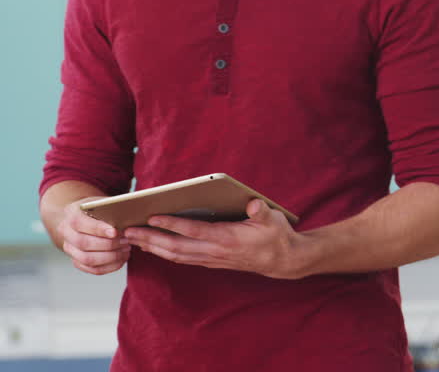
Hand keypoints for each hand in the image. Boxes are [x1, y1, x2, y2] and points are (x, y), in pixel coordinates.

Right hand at [58, 197, 130, 275]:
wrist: (84, 218)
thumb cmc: (98, 209)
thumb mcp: (102, 203)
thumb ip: (110, 207)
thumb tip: (127, 215)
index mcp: (71, 214)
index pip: (80, 223)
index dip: (99, 229)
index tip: (116, 232)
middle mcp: (66, 232)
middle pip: (83, 243)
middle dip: (108, 244)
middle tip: (126, 241)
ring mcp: (70, 249)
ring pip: (87, 259)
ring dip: (110, 257)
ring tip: (126, 249)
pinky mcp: (77, 261)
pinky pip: (92, 269)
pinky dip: (109, 266)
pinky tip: (121, 259)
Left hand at [124, 200, 308, 279]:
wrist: (282, 261)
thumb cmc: (276, 236)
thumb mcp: (274, 219)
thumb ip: (261, 211)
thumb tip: (253, 204)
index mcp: (227, 238)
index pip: (193, 231)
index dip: (172, 224)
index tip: (152, 216)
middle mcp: (215, 251)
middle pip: (176, 247)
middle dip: (150, 238)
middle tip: (128, 231)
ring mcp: (212, 259)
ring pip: (175, 255)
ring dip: (152, 248)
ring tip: (133, 239)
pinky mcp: (211, 262)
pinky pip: (182, 259)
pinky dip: (164, 253)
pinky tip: (154, 247)